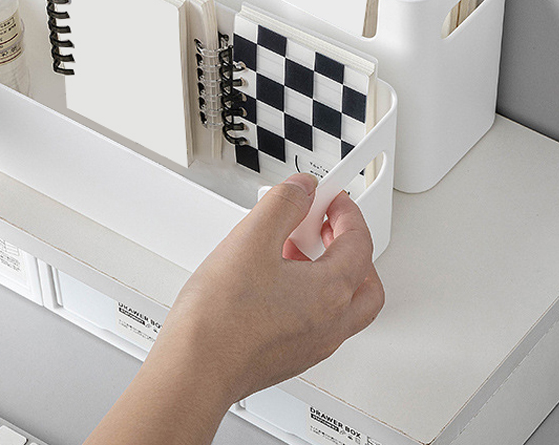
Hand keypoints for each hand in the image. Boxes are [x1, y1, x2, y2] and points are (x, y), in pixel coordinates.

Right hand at [84, 174, 383, 444]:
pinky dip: (309, 293)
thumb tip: (302, 190)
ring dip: (329, 269)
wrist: (195, 368)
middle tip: (326, 224)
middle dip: (350, 245)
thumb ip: (282, 204)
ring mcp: (312, 343)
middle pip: (363, 280)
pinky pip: (317, 319)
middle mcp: (330, 323)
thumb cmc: (221, 317)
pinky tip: (274, 280)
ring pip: (342, 303)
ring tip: (294, 246)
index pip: (359, 243)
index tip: (331, 198)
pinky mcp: (290, 355)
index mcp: (330, 292)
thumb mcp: (252, 238)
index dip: (346, 212)